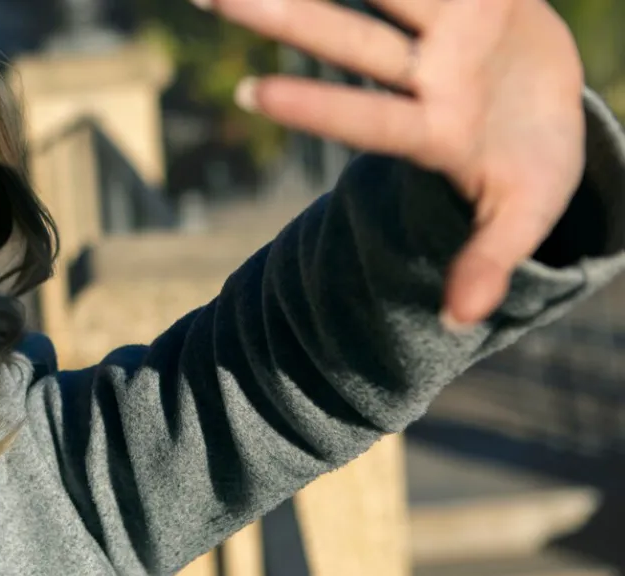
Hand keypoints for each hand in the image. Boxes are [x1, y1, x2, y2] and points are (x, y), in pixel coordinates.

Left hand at [196, 0, 586, 328]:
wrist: (554, 106)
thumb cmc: (531, 169)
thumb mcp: (524, 215)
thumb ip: (489, 257)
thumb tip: (460, 321)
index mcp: (435, 132)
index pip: (365, 118)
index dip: (314, 106)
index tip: (246, 95)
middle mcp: (427, 75)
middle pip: (346, 41)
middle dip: (283, 16)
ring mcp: (447, 32)